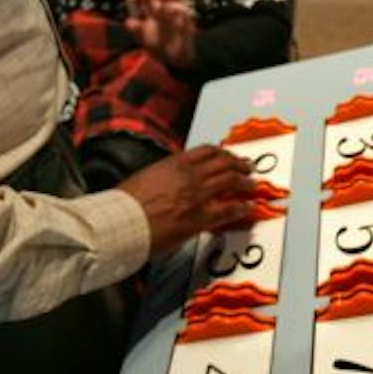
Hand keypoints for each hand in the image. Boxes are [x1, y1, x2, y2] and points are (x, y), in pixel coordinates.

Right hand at [115, 145, 254, 256]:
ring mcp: (197, 196)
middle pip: (224, 164)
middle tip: (247, 167)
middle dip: (239, 165)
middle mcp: (190, 175)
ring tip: (252, 185)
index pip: (206, 151)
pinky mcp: (199, 218)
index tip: (228, 155)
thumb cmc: (125, 204)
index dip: (222, 153)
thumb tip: (169, 181)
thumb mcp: (145, 177)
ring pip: (231, 182)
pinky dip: (241, 208)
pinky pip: (228, 209)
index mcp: (175, 163)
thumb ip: (163, 175)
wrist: (120, 222)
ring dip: (245, 183)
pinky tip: (247, 208)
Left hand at [121, 0, 196, 67]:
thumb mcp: (141, 36)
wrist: (172, 59)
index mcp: (155, 4)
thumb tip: (129, 22)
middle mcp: (168, 4)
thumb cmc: (159, 44)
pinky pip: (186, 10)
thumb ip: (135, 28)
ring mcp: (179, 11)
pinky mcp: (189, 21)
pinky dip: (176, 8)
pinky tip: (166, 10)